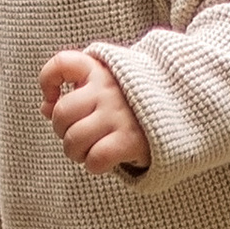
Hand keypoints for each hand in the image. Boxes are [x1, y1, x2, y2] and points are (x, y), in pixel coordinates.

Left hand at [39, 48, 151, 174]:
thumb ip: (78, 92)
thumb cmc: (138, 102)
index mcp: (102, 70)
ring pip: (73, 140)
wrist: (185, 109)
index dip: (48, 80)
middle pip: (61, 113)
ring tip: (90, 151)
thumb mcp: (109, 87)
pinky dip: (94, 165)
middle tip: (78, 135)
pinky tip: (105, 160)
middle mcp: (108, 89)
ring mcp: (118, 113)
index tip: (52, 97)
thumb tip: (44, 107)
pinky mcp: (130, 139)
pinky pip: (95, 159)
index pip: (63, 63)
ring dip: (76, 152)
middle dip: (62, 131)